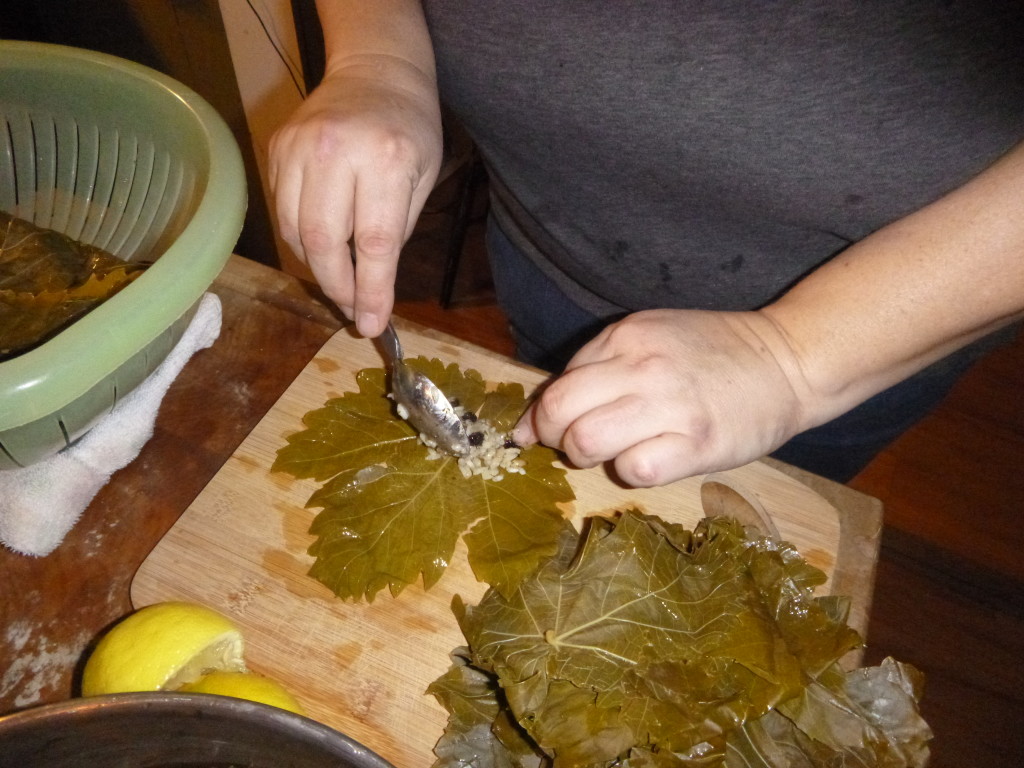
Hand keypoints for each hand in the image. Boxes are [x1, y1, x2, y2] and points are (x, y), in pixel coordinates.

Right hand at [269, 57, 442, 336]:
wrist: (374, 70)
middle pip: (323, 241)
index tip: (373, 324)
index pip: (374, 242)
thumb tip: (373, 292)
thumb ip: (396, 231)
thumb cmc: (410, 129)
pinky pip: (281, 211)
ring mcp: (297, 147)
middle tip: (354, 308)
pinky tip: (322, 243)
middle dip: (338, 286)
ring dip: (317, 267)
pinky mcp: (275, 148)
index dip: (371, 291)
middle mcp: (335, 150)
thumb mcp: (423, 177)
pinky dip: (300, 238)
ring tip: (341, 280)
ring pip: (294, 232)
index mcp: (384, 158)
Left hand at [512, 309, 810, 486]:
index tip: (541, 432)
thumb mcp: (652, 338)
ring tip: (615, 450)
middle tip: (576, 444)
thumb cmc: (714, 354)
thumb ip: (598, 366)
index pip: (556, 384)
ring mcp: (669, 405)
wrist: (789, 361)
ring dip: (589, 456)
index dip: (542, 416)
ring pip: (585, 443)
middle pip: (558, 413)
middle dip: (554, 437)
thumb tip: (536, 419)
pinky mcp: (697, 443)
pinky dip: (632, 471)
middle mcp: (641, 366)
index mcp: (626, 336)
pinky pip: (634, 469)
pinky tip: (650, 459)